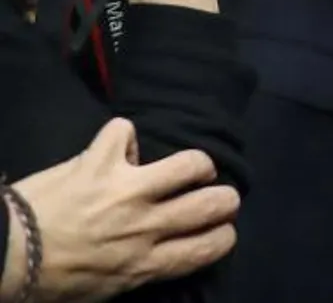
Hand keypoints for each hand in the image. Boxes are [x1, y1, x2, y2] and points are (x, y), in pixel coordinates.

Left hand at [9, 119, 239, 301]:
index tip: (218, 230)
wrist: (2, 255)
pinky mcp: (99, 161)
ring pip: (190, 162)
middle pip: (214, 203)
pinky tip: (115, 148)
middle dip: (224, 198)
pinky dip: (121, 138)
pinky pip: (124, 132)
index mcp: (146, 263)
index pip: (211, 245)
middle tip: (213, 197)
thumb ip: (141, 270)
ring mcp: (126, 189)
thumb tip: (163, 254)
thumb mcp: (104, 291)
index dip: (224, 234)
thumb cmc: (48, 282)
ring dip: (194, 164)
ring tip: (185, 167)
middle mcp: (146, 225)